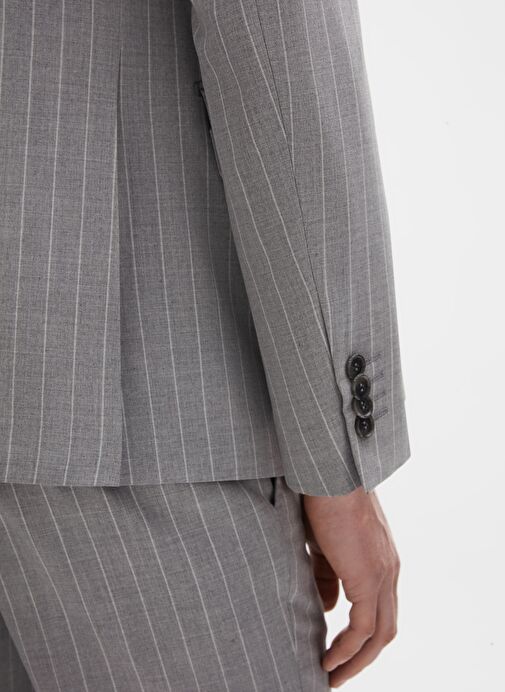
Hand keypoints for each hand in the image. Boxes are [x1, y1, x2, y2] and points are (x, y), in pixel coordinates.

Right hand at [302, 487, 399, 687]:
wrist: (327, 474)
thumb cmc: (321, 499)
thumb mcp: (323, 544)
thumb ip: (328, 576)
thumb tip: (328, 608)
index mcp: (379, 560)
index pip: (378, 609)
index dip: (360, 636)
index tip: (337, 652)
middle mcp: (388, 571)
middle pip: (384, 629)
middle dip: (361, 657)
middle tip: (336, 673)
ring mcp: (381, 575)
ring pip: (378, 634)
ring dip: (355, 661)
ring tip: (330, 675)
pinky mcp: (368, 578)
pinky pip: (363, 629)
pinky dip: (347, 650)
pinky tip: (328, 660)